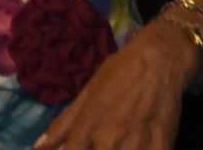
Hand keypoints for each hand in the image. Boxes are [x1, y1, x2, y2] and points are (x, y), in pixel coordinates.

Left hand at [33, 15, 201, 149]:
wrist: (158, 62)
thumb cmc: (118, 73)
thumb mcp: (87, 93)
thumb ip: (63, 123)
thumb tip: (39, 146)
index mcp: (89, 125)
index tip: (74, 148)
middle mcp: (110, 139)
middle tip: (100, 142)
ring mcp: (138, 146)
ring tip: (117, 143)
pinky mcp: (163, 148)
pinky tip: (137, 145)